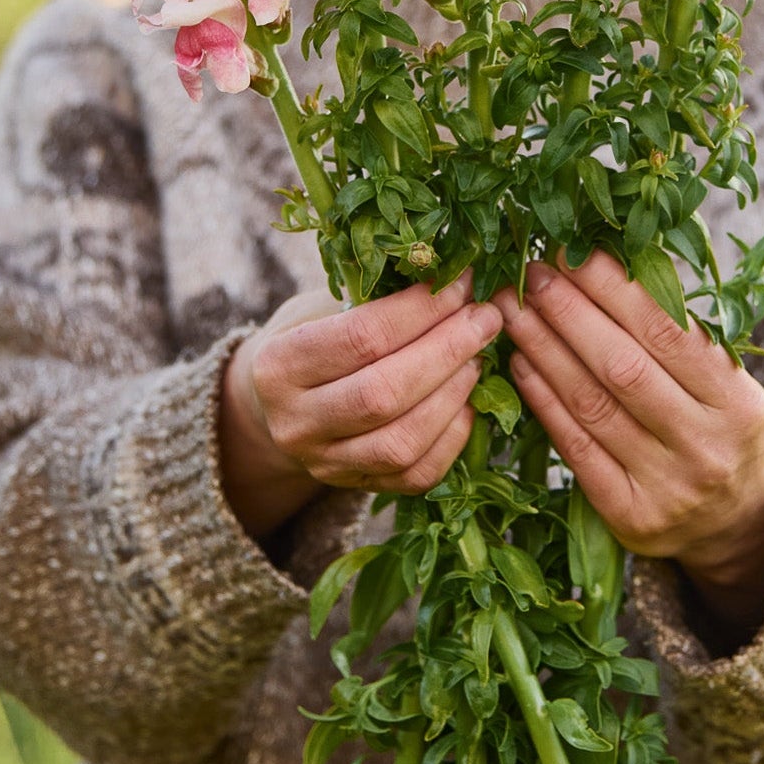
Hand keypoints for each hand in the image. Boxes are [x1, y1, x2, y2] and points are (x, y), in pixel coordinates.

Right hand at [219, 273, 503, 540]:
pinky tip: (468, 399)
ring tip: (479, 356)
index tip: (464, 283)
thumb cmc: (314, 333)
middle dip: (447, 350)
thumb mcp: (327, 303)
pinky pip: (416, 475)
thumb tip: (455, 275)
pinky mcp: (356, 488)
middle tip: (486, 318)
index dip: (421, 309)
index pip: (362, 337)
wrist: (279, 400)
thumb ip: (378, 294)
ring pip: (402, 442)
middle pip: (382, 394)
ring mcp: (324, 464)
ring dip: (453, 393)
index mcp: (278, 365)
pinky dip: (453, 437)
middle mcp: (294, 423)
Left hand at [492, 252, 763, 648]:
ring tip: (512, 310)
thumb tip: (602, 259)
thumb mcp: (724, 378)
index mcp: (737, 402)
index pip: (666, 332)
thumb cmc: (720, 424)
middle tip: (529, 274)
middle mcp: (704, 447)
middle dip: (568, 312)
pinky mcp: (628, 516)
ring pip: (591, 404)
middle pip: (622, 367)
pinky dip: (542, 399)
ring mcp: (666, 487)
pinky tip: (520, 362)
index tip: (571, 252)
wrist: (738, 518)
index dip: (613, 288)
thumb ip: (675, 329)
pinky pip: (574, 446)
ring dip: (543, 349)